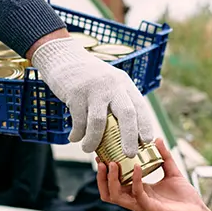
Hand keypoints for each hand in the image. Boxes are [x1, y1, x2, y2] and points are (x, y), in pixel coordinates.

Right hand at [30, 36, 153, 155]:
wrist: (64, 56)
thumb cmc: (90, 77)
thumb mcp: (110, 82)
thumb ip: (118, 101)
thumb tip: (126, 133)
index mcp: (124, 84)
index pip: (140, 106)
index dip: (145, 125)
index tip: (148, 141)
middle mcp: (113, 85)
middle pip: (127, 114)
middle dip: (129, 136)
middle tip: (130, 154)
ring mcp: (94, 89)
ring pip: (99, 121)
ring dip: (94, 140)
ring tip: (88, 149)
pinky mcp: (76, 93)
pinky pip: (78, 120)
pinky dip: (77, 133)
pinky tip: (74, 138)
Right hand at [97, 138, 211, 210]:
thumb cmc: (185, 197)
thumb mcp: (172, 172)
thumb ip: (165, 157)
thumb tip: (157, 139)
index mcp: (138, 191)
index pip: (115, 182)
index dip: (106, 171)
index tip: (102, 155)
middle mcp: (136, 199)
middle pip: (108, 192)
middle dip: (101, 177)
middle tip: (101, 160)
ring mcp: (142, 205)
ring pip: (116, 196)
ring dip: (111, 180)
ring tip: (112, 163)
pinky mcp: (151, 208)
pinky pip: (137, 194)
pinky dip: (135, 180)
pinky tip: (137, 167)